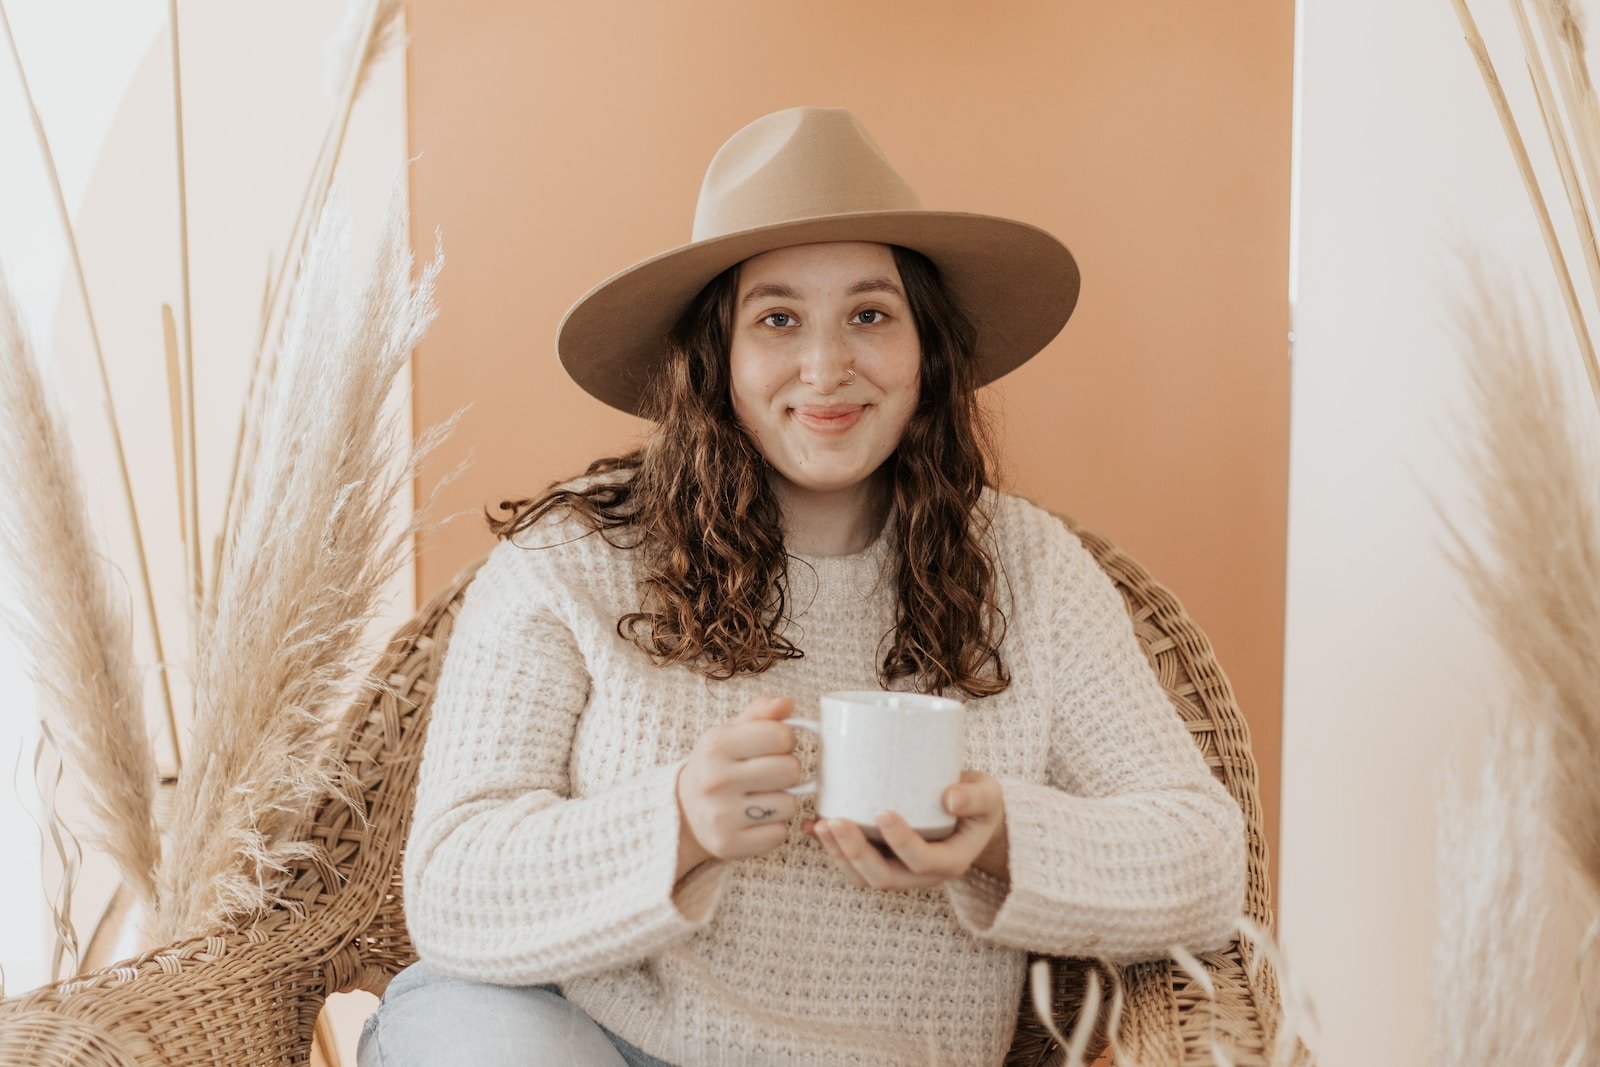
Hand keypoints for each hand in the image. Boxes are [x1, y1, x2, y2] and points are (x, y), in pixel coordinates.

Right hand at [676, 695, 805, 864]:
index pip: (782, 736)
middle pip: (791, 770)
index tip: (772, 747)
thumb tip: (788, 702)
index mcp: (716, 744)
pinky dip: (773, 828)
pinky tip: (755, 820)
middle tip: (768, 774)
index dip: (785, 740)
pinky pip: (779, 834)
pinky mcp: (729, 845)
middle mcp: (715, 779)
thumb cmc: (717, 766)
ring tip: (760, 797)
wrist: (683, 812)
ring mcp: (721, 815)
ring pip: (789, 804)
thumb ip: (761, 715)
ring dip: (782, 801)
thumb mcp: (730, 734)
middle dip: (787, 771)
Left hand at [802, 770, 1007, 890]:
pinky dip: (832, 849)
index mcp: (950, 862)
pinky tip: (813, 828)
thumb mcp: (989, 797)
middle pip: (884, 877)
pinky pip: (854, 865)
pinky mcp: (883, 860)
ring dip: (838, 854)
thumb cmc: (979, 805)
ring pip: (863, 877)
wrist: (972, 819)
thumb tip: (950, 797)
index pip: (922, 861)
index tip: (882, 812)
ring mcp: (899, 871)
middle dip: (855, 853)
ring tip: (820, 825)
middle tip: (836, 822)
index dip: (900, 842)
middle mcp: (921, 875)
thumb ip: (974, 797)